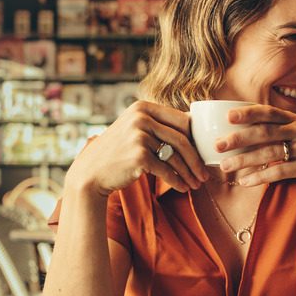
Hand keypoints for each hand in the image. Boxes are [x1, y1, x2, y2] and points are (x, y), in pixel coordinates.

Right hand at [65, 101, 208, 196]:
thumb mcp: (135, 129)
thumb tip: (194, 127)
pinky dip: (177, 181)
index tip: (203, 154)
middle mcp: (141, 118)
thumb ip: (158, 125)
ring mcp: (139, 136)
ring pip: (176, 157)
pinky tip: (183, 188)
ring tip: (196, 184)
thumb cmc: (118, 152)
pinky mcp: (139, 156)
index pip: (182, 121)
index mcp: (143, 107)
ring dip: (189, 173)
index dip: (196, 139)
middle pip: (182, 140)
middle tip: (205, 174)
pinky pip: (166, 171)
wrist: (90, 172)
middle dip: (197, 160)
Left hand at [214, 105, 295, 197]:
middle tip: (218, 145)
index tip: (228, 115)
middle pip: (265, 131)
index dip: (248, 112)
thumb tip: (245, 134)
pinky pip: (280, 171)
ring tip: (225, 166)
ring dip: (245, 160)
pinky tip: (245, 181)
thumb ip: (280, 131)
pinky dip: (261, 176)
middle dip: (239, 138)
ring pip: (270, 152)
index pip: (269, 112)